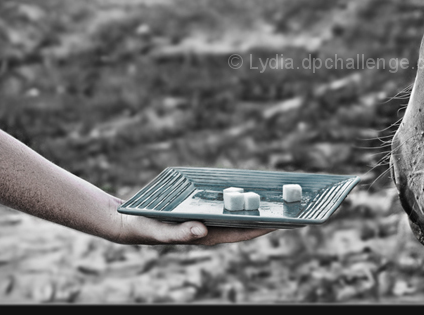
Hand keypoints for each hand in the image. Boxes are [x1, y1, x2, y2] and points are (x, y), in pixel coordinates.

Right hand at [114, 210, 276, 244]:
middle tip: (291, 205)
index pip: (243, 232)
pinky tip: (249, 187)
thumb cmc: (148, 228)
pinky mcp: (201, 209)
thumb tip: (202, 230)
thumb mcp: (162, 231)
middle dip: (266, 215)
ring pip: (237, 211)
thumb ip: (180, 233)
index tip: (285, 221)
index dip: (264, 227)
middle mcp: (212, 228)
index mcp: (208, 236)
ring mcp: (208, 218)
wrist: (132, 222)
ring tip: (277, 195)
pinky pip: (225, 202)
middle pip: (245, 221)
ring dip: (255, 205)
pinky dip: (238, 196)